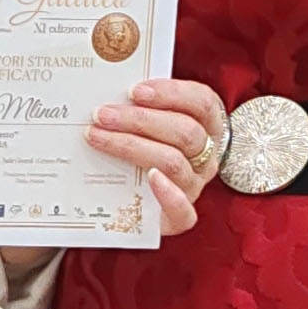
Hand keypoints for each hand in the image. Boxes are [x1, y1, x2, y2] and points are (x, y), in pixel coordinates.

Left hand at [87, 77, 229, 236]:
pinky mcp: (181, 217)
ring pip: (174, 162)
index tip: (134, 91)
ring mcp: (195, 186)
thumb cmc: (147, 148)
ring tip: (99, 137)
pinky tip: (149, 177)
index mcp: (208, 126)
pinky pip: (183, 210)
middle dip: (139, 119)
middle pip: (185, 132)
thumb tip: (107, 93)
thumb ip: (141, 107)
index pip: (202, 102)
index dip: (171, 93)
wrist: (143, 201)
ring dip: (133, 146)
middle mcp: (206, 156)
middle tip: (103, 114)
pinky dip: (167, 193)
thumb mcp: (152, 123)